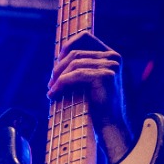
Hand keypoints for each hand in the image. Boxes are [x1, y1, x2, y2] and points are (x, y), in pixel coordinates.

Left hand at [48, 33, 131, 162]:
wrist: (110, 125)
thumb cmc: (97, 106)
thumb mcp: (89, 81)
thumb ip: (80, 67)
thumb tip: (56, 60)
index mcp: (111, 55)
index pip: (85, 37)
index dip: (66, 46)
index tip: (56, 62)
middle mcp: (113, 57)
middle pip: (75, 52)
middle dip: (58, 68)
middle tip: (50, 83)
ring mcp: (111, 65)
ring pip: (73, 63)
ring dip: (58, 77)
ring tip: (51, 90)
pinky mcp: (105, 76)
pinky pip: (74, 75)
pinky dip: (60, 84)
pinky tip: (53, 94)